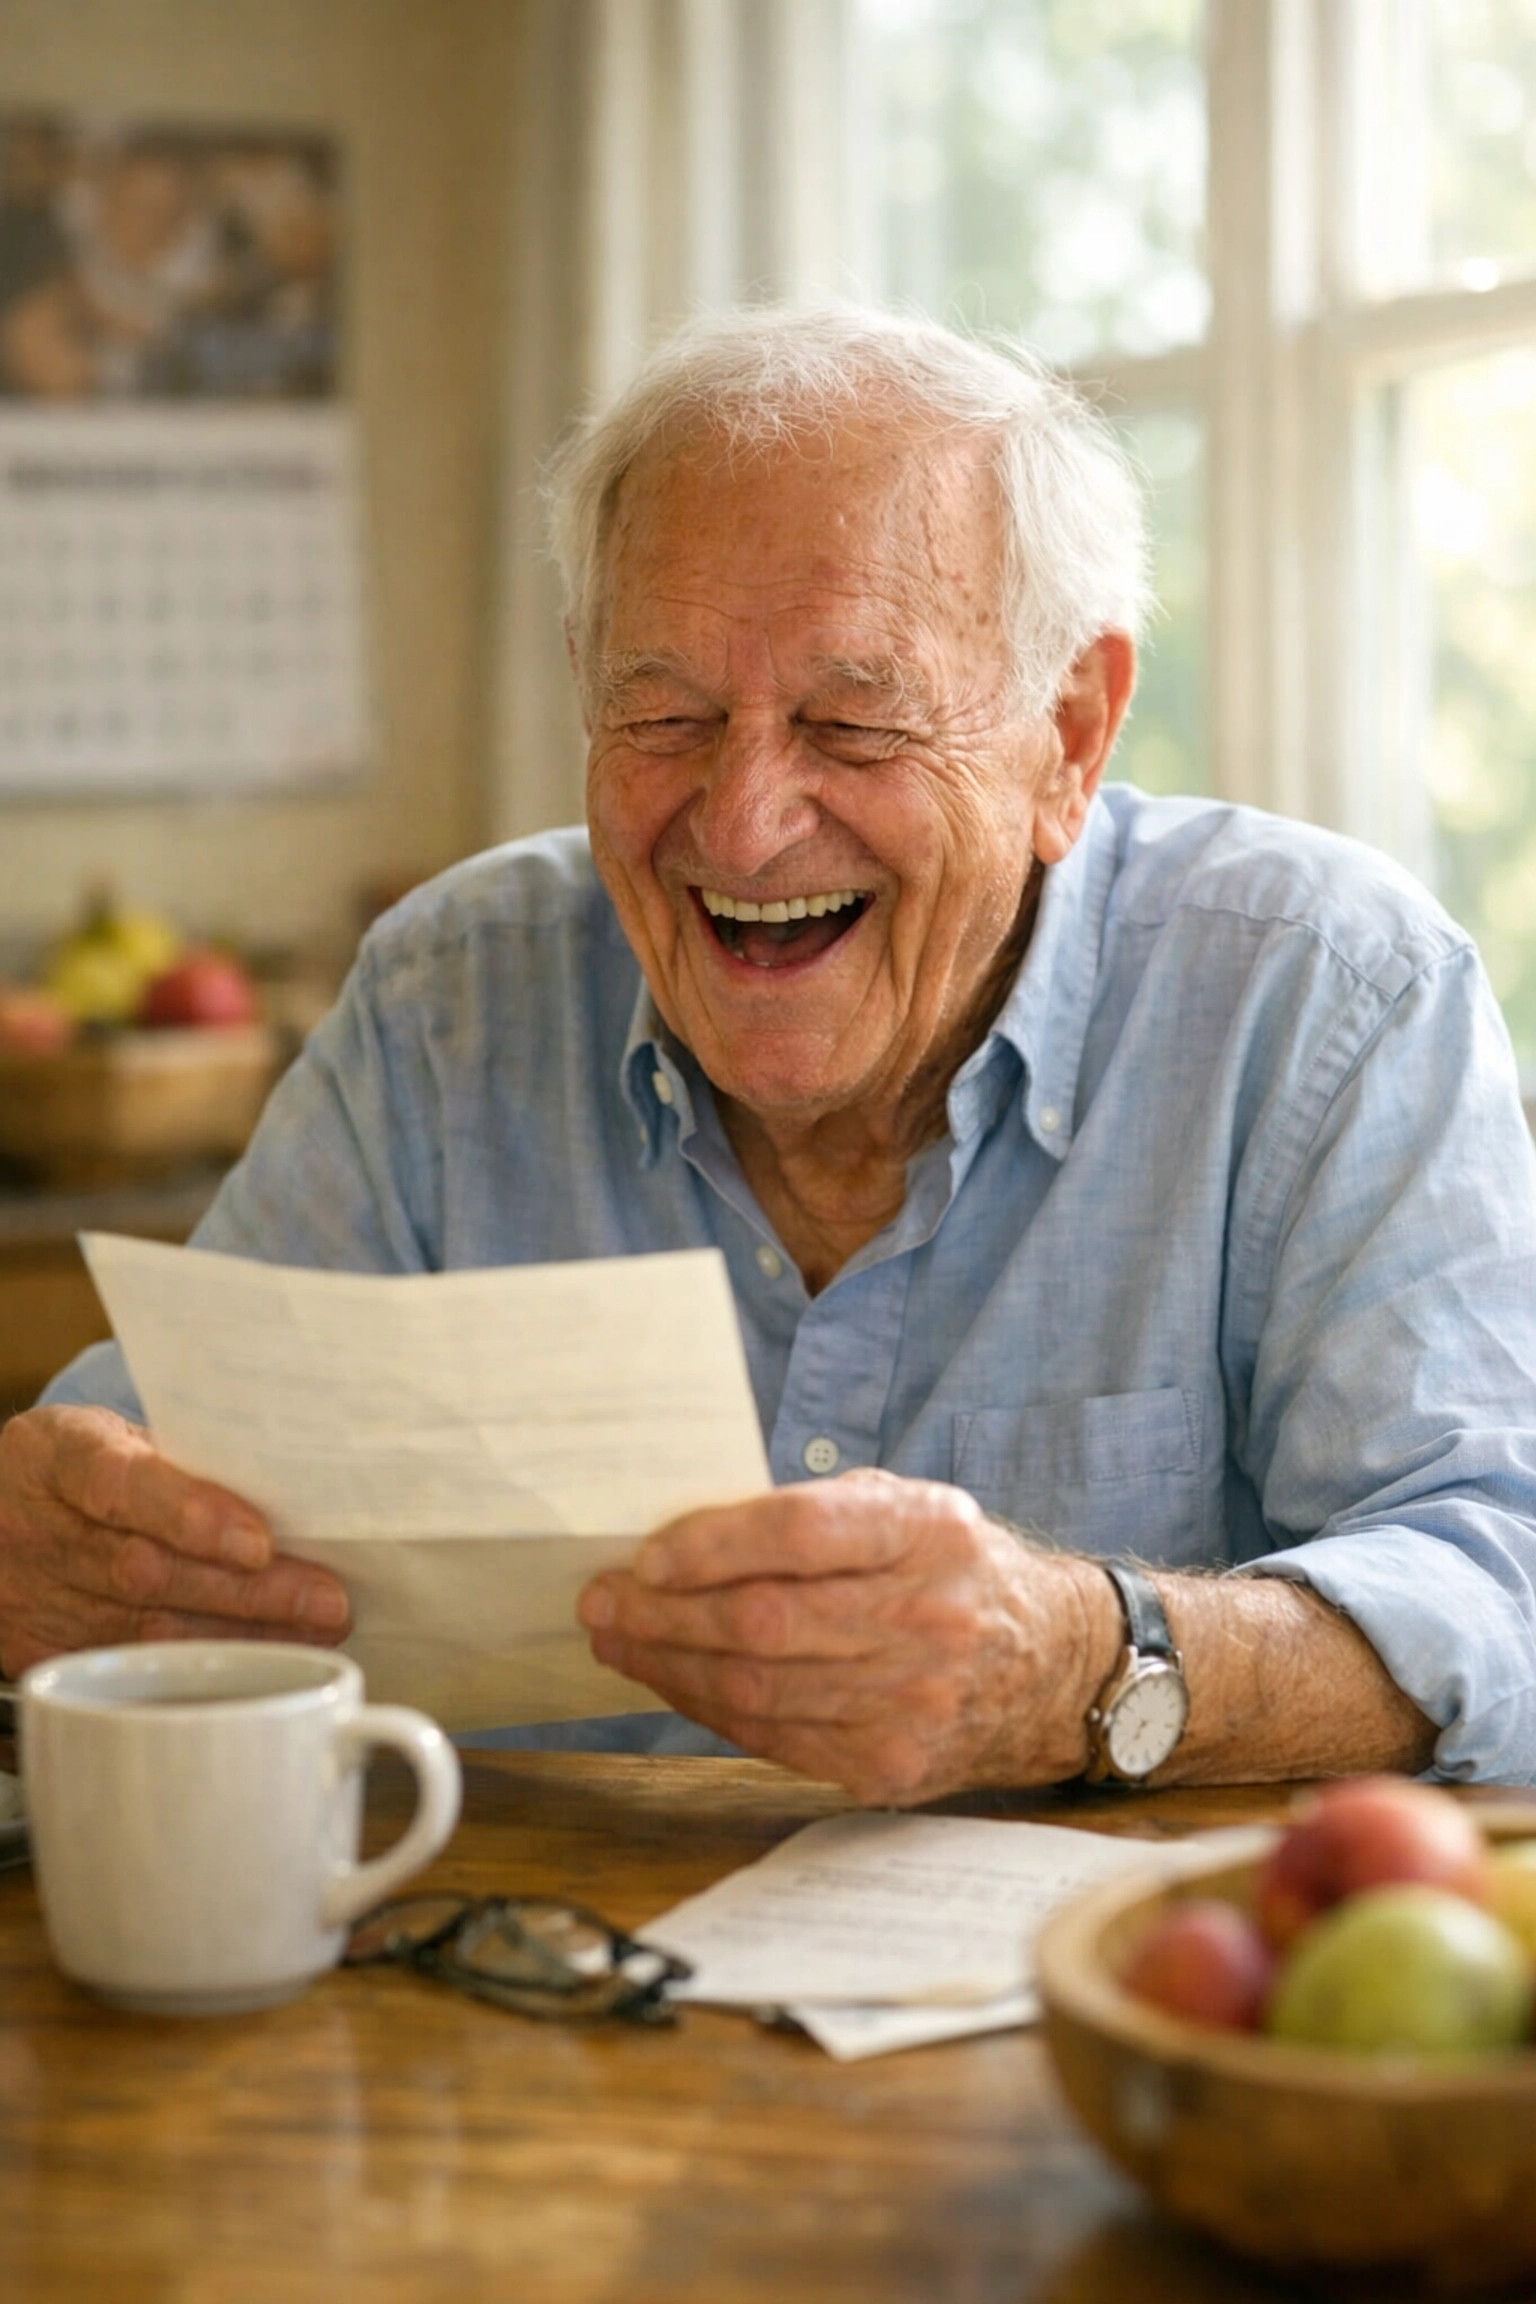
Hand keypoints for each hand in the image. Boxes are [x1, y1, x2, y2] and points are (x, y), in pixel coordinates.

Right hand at [0, 1405, 350, 1678]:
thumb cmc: (75, 1467)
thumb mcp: (111, 1437)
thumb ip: (180, 1459)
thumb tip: (291, 1489)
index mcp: (53, 1455)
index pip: (119, 1482)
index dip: (188, 1513)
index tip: (257, 1541)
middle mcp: (36, 1530)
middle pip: (144, 1569)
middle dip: (245, 1591)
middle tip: (324, 1599)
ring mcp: (34, 1598)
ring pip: (144, 1628)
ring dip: (240, 1632)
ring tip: (314, 1628)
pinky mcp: (44, 1651)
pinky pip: (131, 1666)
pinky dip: (204, 1664)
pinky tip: (261, 1656)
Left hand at [577, 1468, 1116, 1803]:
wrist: (1053, 1668)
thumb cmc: (954, 1571)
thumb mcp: (907, 1509)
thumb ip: (815, 1516)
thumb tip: (687, 1536)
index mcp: (927, 1533)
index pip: (801, 1534)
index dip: (713, 1545)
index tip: (646, 1554)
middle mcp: (926, 1618)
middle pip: (765, 1620)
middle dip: (663, 1613)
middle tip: (601, 1599)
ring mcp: (910, 1702)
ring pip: (758, 1688)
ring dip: (669, 1666)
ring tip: (618, 1640)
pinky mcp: (888, 1764)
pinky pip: (774, 1738)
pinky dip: (710, 1708)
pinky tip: (673, 1680)